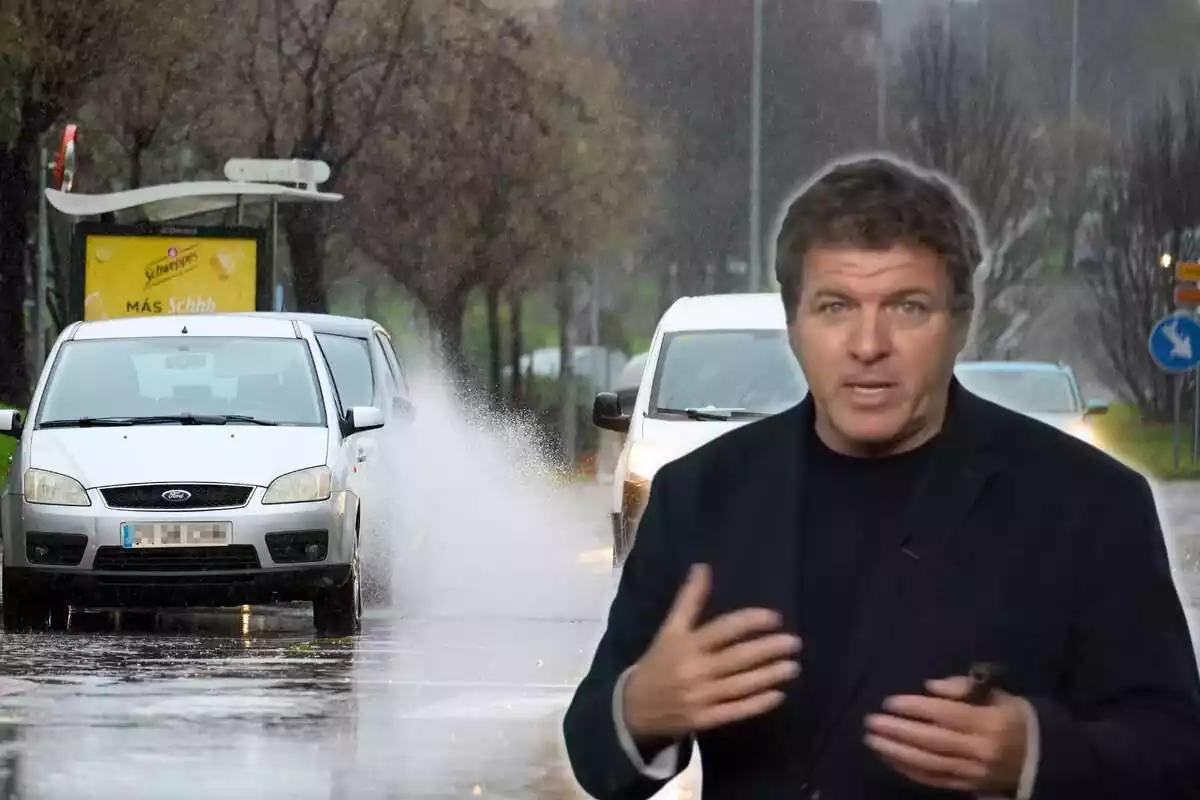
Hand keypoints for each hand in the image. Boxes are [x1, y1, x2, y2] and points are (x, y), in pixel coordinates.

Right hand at [623, 563, 801, 741]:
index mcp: (685, 644)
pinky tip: (778, 694)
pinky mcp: (704, 719)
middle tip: (794, 642)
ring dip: (769, 675)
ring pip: (741, 685)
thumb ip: (689, 599)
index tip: (775, 617)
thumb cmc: (658, 662)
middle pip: (737, 657)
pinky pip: (736, 710)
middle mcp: (694, 669)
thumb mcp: (669, 629)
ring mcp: (700, 696)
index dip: (750, 622)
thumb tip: (703, 567)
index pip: (723, 629)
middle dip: (768, 649)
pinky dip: (758, 703)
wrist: (634, 707)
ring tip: (793, 666)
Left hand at [864, 675, 1027, 793]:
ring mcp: (974, 772)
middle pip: (931, 741)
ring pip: (929, 764)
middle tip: (871, 723)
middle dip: (898, 732)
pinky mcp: (969, 786)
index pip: (944, 714)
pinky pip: (935, 780)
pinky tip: (891, 760)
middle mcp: (979, 750)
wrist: (1045, 758)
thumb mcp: (999, 695)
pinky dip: (910, 771)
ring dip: (897, 753)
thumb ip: (965, 688)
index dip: (914, 708)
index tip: (889, 702)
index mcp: (988, 722)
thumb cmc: (1016, 718)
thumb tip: (929, 687)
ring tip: (873, 741)